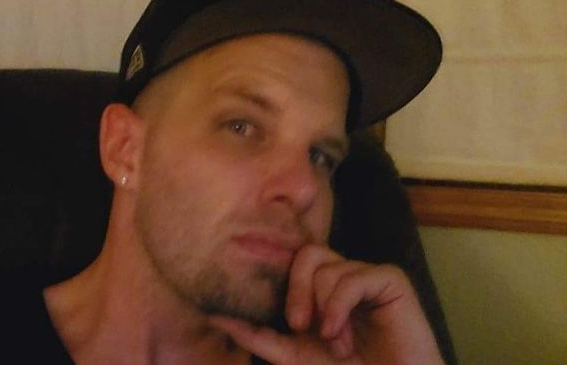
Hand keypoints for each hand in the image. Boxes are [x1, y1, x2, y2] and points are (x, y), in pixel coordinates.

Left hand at [209, 244, 443, 364]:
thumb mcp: (293, 354)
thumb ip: (258, 335)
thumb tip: (217, 316)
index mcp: (320, 287)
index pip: (292, 262)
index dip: (281, 281)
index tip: (279, 316)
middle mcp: (342, 275)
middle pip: (307, 253)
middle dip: (296, 290)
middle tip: (297, 325)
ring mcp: (366, 275)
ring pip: (327, 268)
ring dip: (324, 311)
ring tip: (337, 343)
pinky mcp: (389, 279)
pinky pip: (352, 277)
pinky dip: (339, 307)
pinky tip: (341, 335)